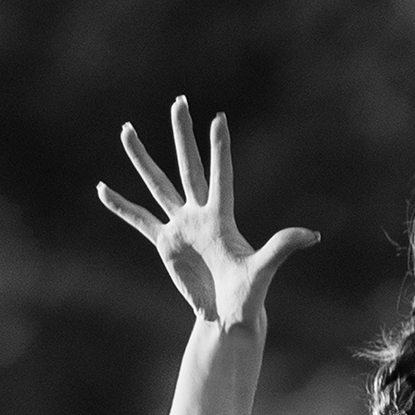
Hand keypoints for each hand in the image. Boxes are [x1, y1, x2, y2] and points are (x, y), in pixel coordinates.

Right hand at [97, 98, 317, 329]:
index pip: (221, 176)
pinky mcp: (166, 243)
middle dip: (183, 135)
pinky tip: (101, 189)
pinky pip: (138, 219)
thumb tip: (313, 236)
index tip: (219, 118)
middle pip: (189, 166)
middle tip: (179, 100)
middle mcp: (200, 213)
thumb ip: (282, 248)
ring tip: (126, 129)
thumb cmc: (249, 294)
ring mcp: (181, 225)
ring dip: (141, 158)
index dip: (220, 150)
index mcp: (222, 217)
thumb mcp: (264, 270)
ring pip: (158, 184)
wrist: (230, 313)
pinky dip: (121, 206)